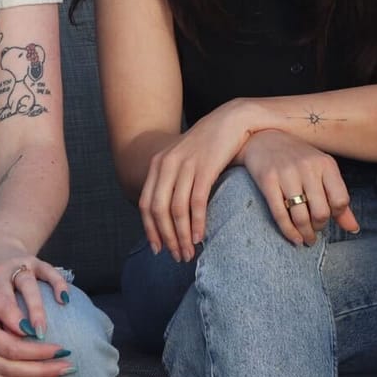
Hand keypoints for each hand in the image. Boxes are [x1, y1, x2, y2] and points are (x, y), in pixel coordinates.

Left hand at [0, 251, 73, 340]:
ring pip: (26, 286)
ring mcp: (16, 265)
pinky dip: (57, 284)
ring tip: (41, 331)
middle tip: (21, 347)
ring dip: (35, 309)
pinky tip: (64, 300)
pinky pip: (48, 270)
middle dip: (14, 323)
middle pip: (5, 300)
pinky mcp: (34, 259)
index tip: (4, 356)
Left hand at [138, 103, 253, 261]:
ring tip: (189, 252)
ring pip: (176, 210)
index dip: (150, 230)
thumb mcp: (184, 160)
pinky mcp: (205, 168)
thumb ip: (174, 181)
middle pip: (158, 210)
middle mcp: (167, 164)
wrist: (231, 120)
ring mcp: (185, 166)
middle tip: (176, 256)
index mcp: (158, 164)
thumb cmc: (209, 145)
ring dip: (182, 236)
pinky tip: (200, 237)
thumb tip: (170, 213)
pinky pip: (196, 202)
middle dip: (166, 238)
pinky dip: (196, 223)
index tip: (158, 249)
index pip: (146, 204)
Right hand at [236, 130, 357, 245]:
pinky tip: (294, 238)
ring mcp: (287, 174)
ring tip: (305, 238)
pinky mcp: (268, 181)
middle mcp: (308, 168)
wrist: (264, 138)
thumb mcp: (322, 171)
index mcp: (326, 164)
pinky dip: (289, 232)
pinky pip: (280, 214)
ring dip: (305, 233)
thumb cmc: (297, 157)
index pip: (340, 200)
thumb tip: (354, 228)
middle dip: (319, 227)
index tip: (329, 218)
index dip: (337, 215)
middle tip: (315, 230)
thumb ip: (338, 198)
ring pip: (301, 216)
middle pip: (321, 212)